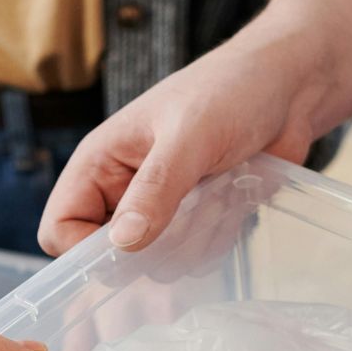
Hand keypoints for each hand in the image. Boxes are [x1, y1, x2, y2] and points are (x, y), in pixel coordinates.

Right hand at [38, 31, 327, 255]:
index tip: (128, 254)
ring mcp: (161, 209)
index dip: (83, 252)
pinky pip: (194, 258)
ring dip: (192, 244)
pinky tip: (233, 204)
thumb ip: (155, 189)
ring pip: (157, 264)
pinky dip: (215, 241)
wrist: (290, 86)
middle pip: (109, 259)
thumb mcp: (189, 137)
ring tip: (218, 199)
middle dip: (147, 260)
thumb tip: (123, 243)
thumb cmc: (231, 90)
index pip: (61, 229)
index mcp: (100, 164)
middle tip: (180, 247)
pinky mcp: (197, 221)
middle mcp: (123, 191)